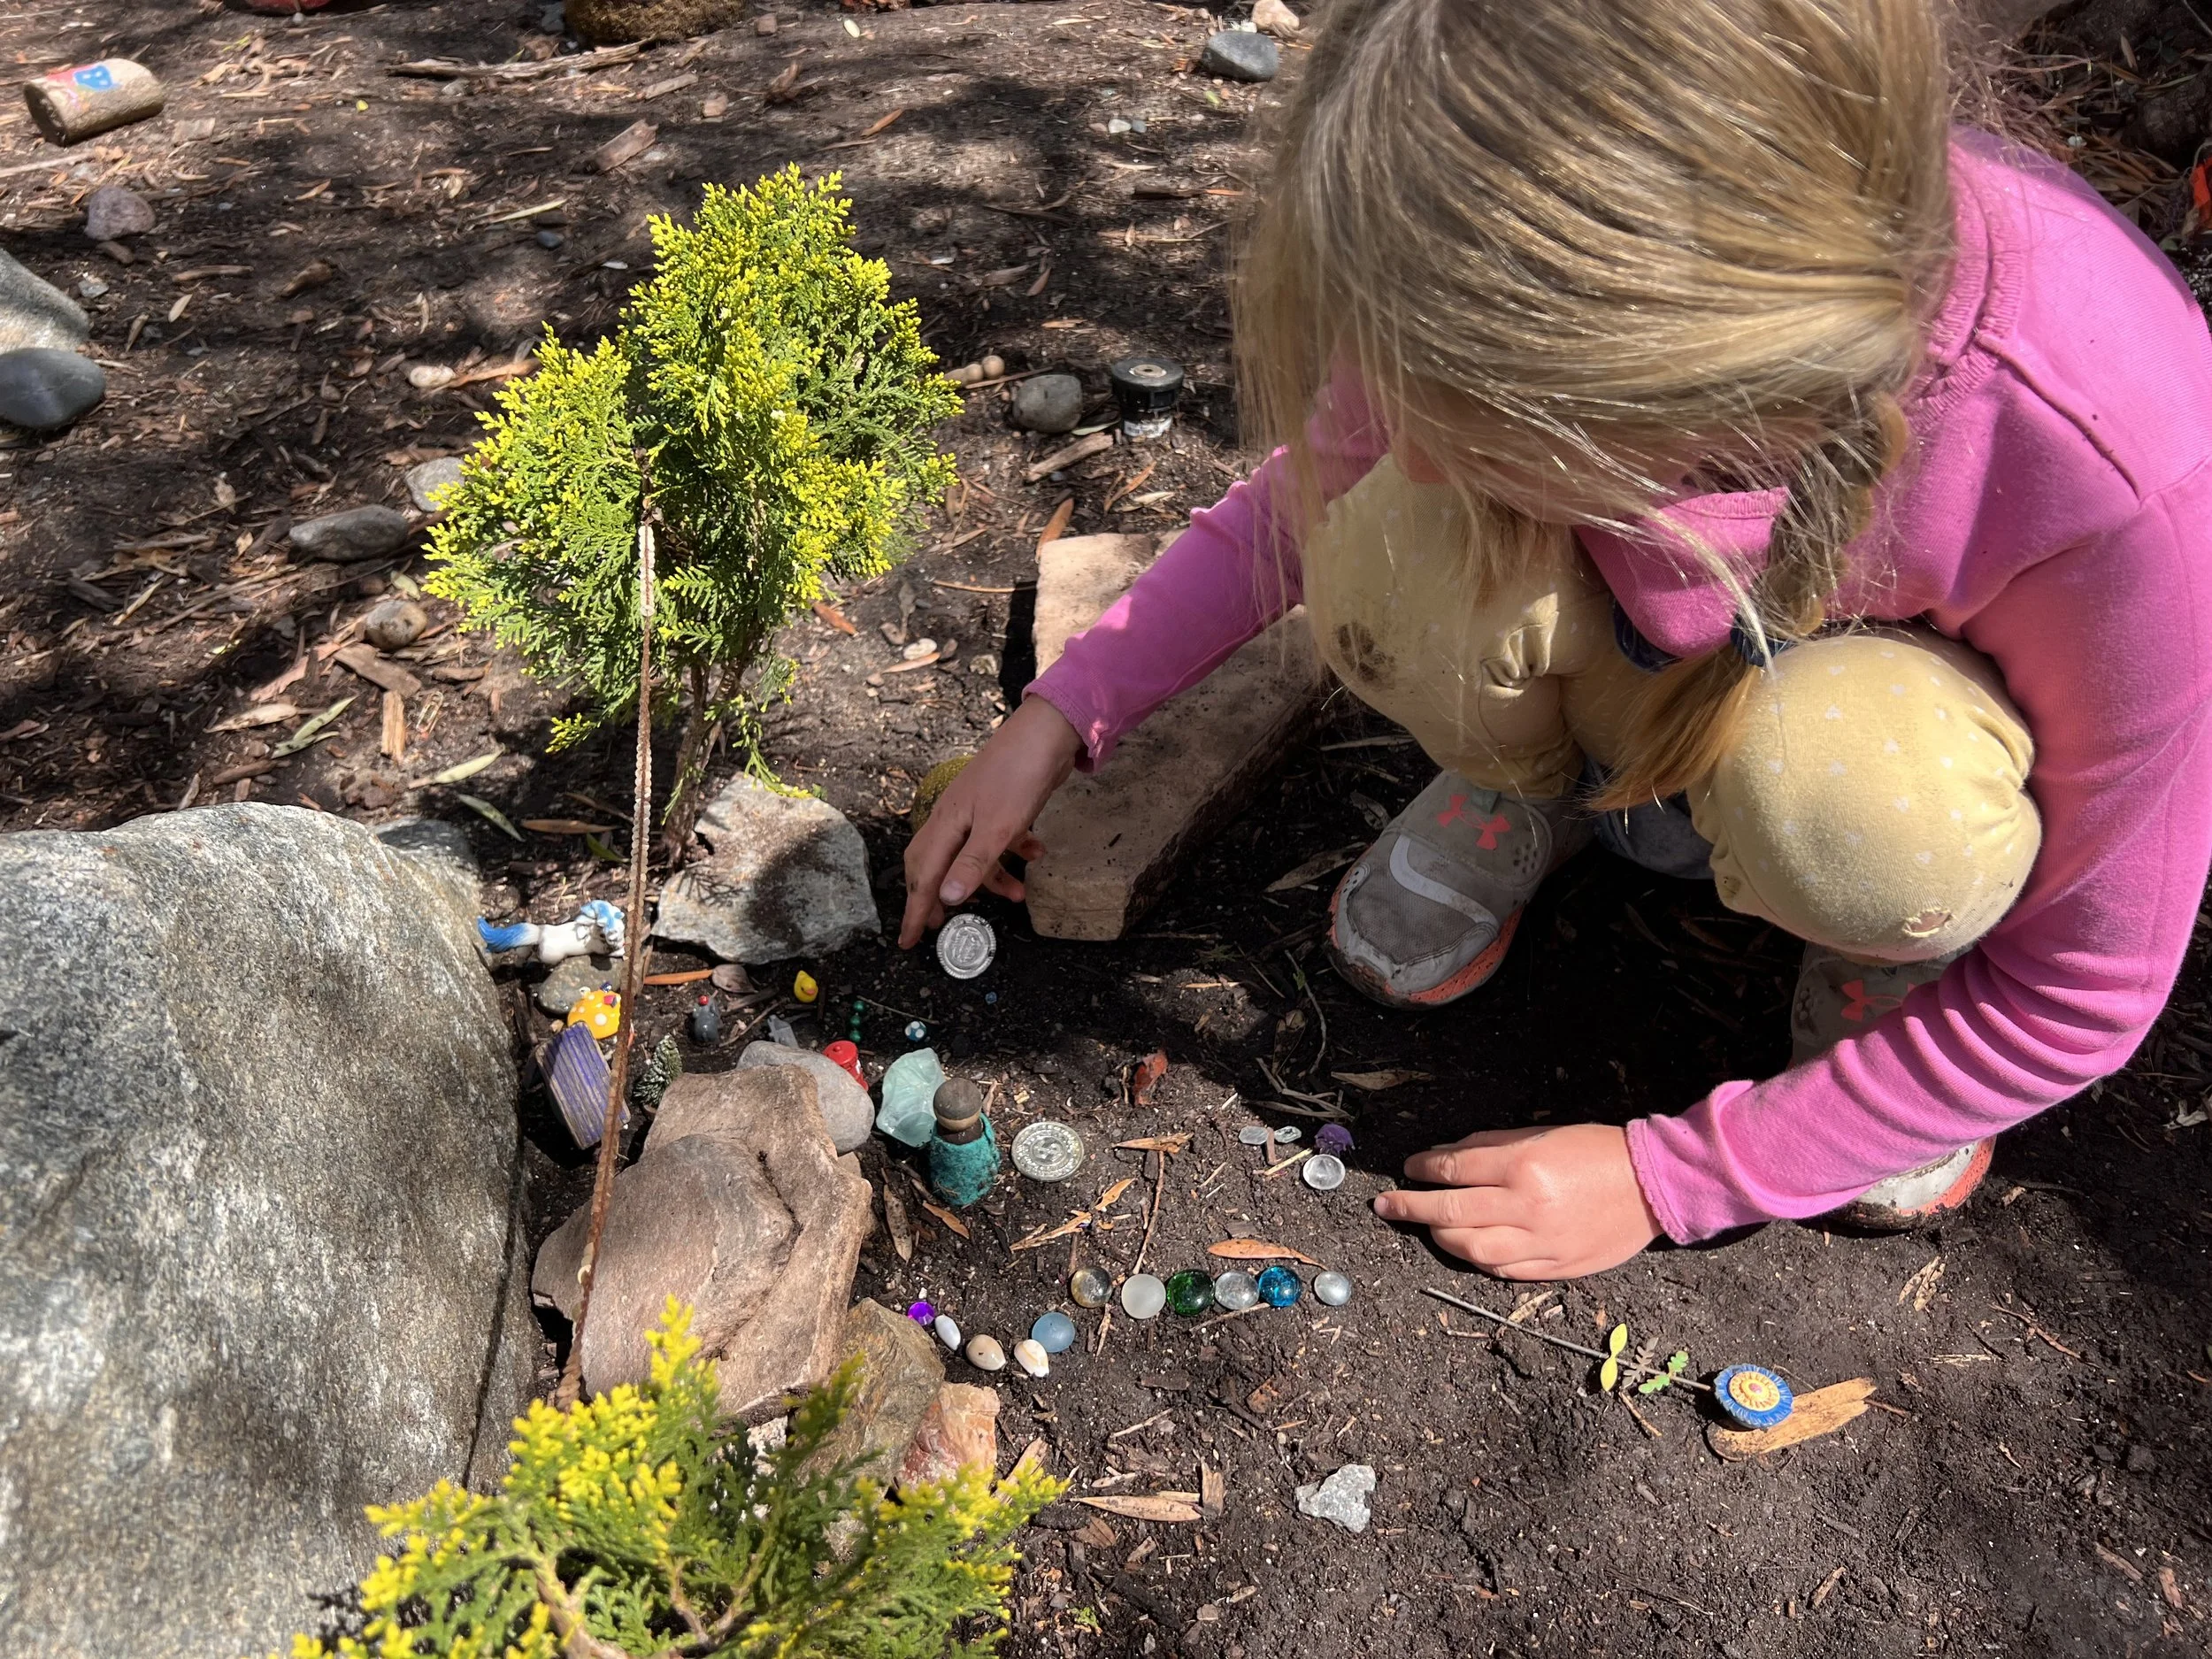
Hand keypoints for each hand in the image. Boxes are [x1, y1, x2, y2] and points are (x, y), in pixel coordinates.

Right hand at [899, 697, 1083, 947]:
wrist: (1049, 732)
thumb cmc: (1019, 775)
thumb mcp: (999, 827)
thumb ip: (973, 864)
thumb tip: (945, 899)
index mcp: (946, 824)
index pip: (922, 877)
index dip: (915, 911)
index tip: (909, 942)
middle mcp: (953, 818)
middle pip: (935, 865)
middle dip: (939, 898)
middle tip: (944, 927)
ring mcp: (975, 810)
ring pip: (971, 855)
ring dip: (992, 878)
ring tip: (1015, 896)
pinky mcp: (999, 805)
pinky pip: (997, 838)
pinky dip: (1013, 851)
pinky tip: (1036, 853)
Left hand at [1372, 1123, 1659, 1279]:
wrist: (1653, 1186)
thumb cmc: (1596, 1151)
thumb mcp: (1541, 1133)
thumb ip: (1489, 1146)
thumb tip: (1442, 1156)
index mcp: (1523, 1166)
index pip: (1452, 1169)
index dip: (1421, 1169)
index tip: (1406, 1168)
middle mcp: (1526, 1207)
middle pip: (1450, 1212)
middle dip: (1410, 1208)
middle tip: (1385, 1206)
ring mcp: (1541, 1243)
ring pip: (1470, 1249)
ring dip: (1439, 1238)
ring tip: (1427, 1227)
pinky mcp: (1555, 1267)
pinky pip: (1502, 1270)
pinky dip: (1477, 1259)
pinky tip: (1465, 1248)